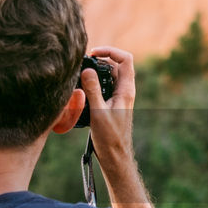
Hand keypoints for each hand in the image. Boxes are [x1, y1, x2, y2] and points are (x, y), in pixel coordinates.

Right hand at [79, 46, 136, 172]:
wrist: (115, 156)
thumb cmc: (109, 137)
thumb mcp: (98, 112)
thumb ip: (93, 89)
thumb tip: (87, 69)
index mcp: (126, 90)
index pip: (125, 59)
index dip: (110, 51)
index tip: (93, 53)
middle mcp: (125, 91)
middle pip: (117, 64)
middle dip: (101, 59)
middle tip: (84, 62)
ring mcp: (119, 97)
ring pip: (110, 75)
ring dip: (97, 70)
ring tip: (81, 72)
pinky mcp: (112, 104)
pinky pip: (105, 86)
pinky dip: (95, 82)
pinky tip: (82, 87)